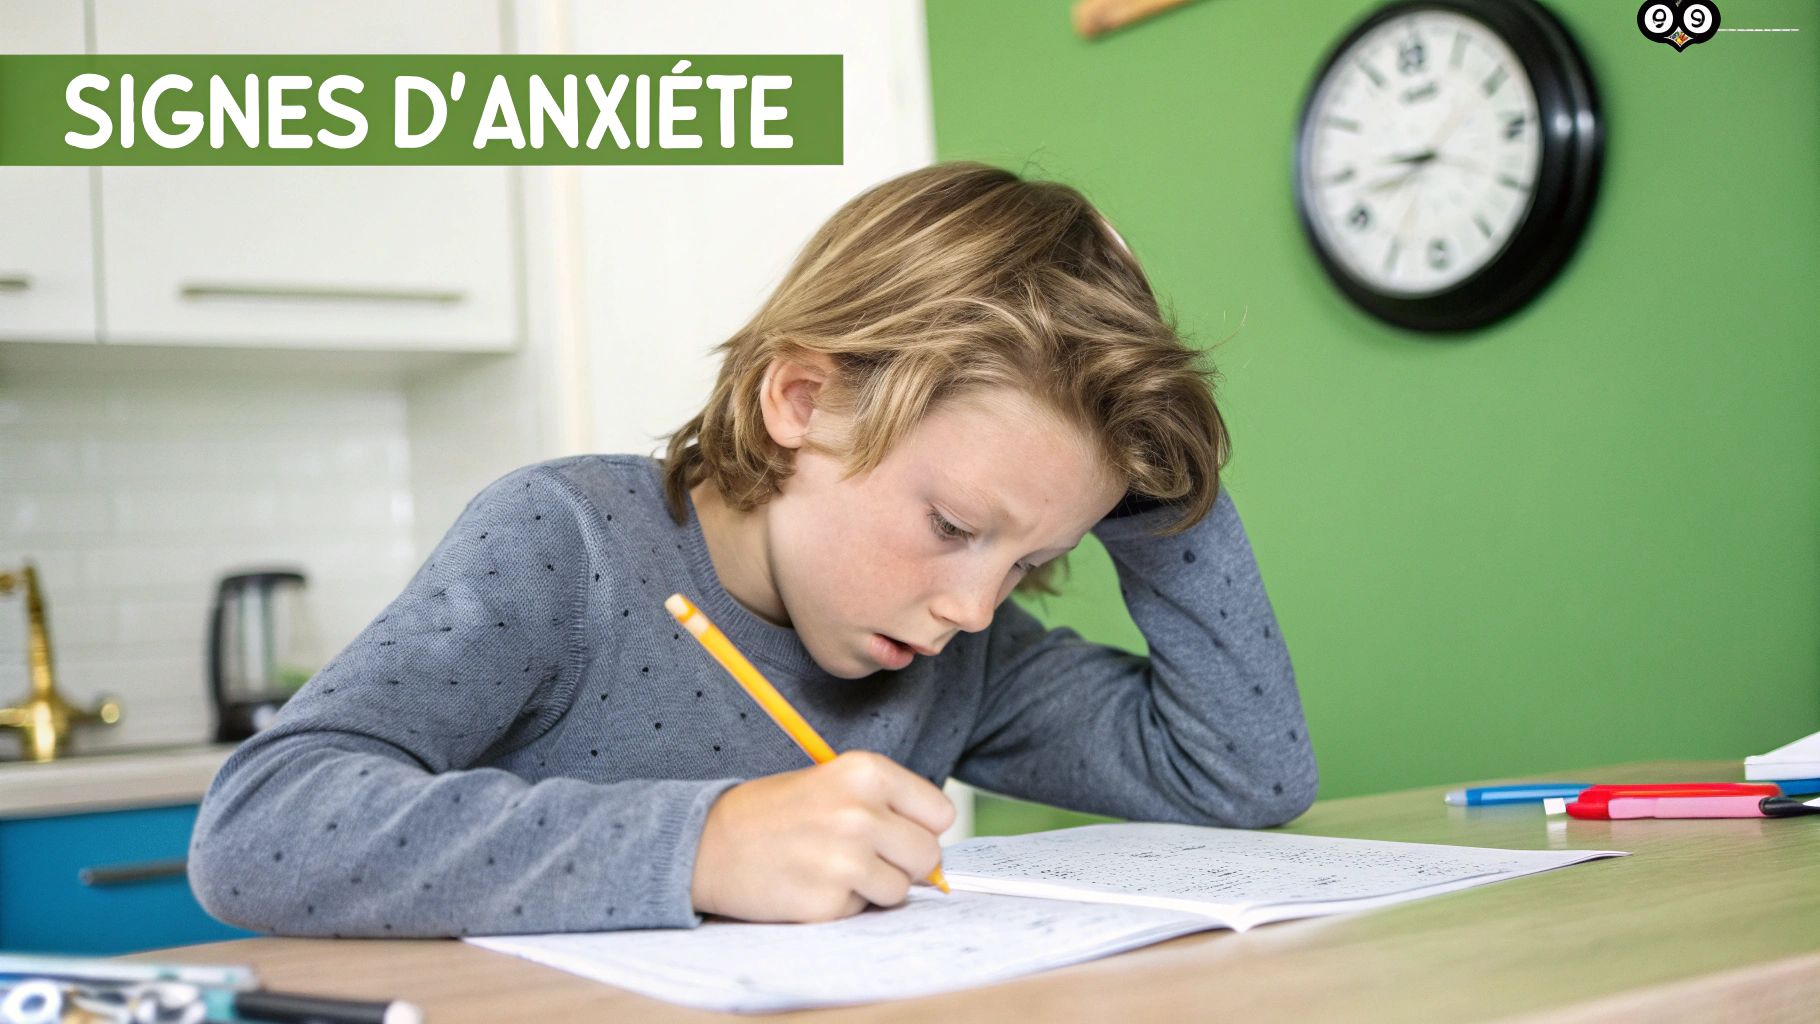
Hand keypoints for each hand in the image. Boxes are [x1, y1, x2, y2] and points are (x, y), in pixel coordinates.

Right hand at [690, 750, 955, 922]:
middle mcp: (861, 813)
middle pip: (928, 855)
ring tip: (832, 867)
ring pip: (901, 890)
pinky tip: (811, 884)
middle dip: (903, 862)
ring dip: (874, 887)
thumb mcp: (834, 783)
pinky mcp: (829, 902)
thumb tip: (935, 854)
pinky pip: (864, 911)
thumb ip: (887, 807)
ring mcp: (846, 860)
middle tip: (863, 855)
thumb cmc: (774, 812)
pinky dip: (844, 904)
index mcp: (866, 772)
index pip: (940, 813)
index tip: (894, 829)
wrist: (707, 844)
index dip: (918, 826)